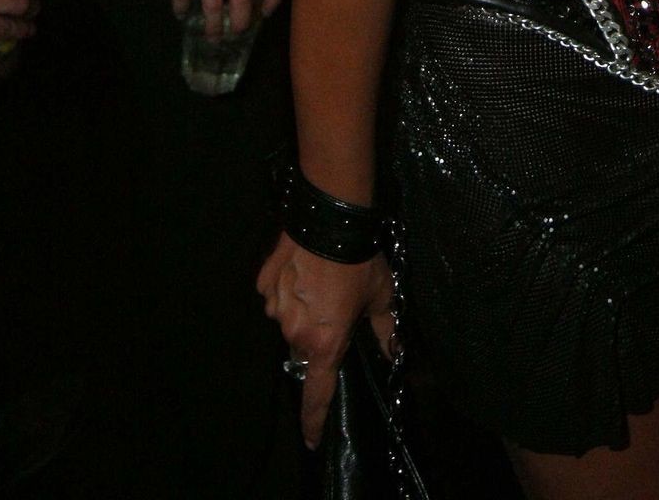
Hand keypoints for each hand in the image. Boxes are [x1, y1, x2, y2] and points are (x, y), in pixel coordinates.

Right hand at [257, 232, 394, 448]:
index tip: (311, 440)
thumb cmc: (360, 261)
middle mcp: (294, 332)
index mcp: (324, 343)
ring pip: (287, 320)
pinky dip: (287, 288)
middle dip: (316, 337)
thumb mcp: (382, 296)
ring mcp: (274, 307)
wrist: (331, 218)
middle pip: (303, 347)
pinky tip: (304, 269)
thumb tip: (395, 351)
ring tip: (320, 282)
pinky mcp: (263, 284)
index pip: (317, 394)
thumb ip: (386, 330)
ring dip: (300, 311)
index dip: (314, 421)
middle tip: (332, 310)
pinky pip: (275, 295)